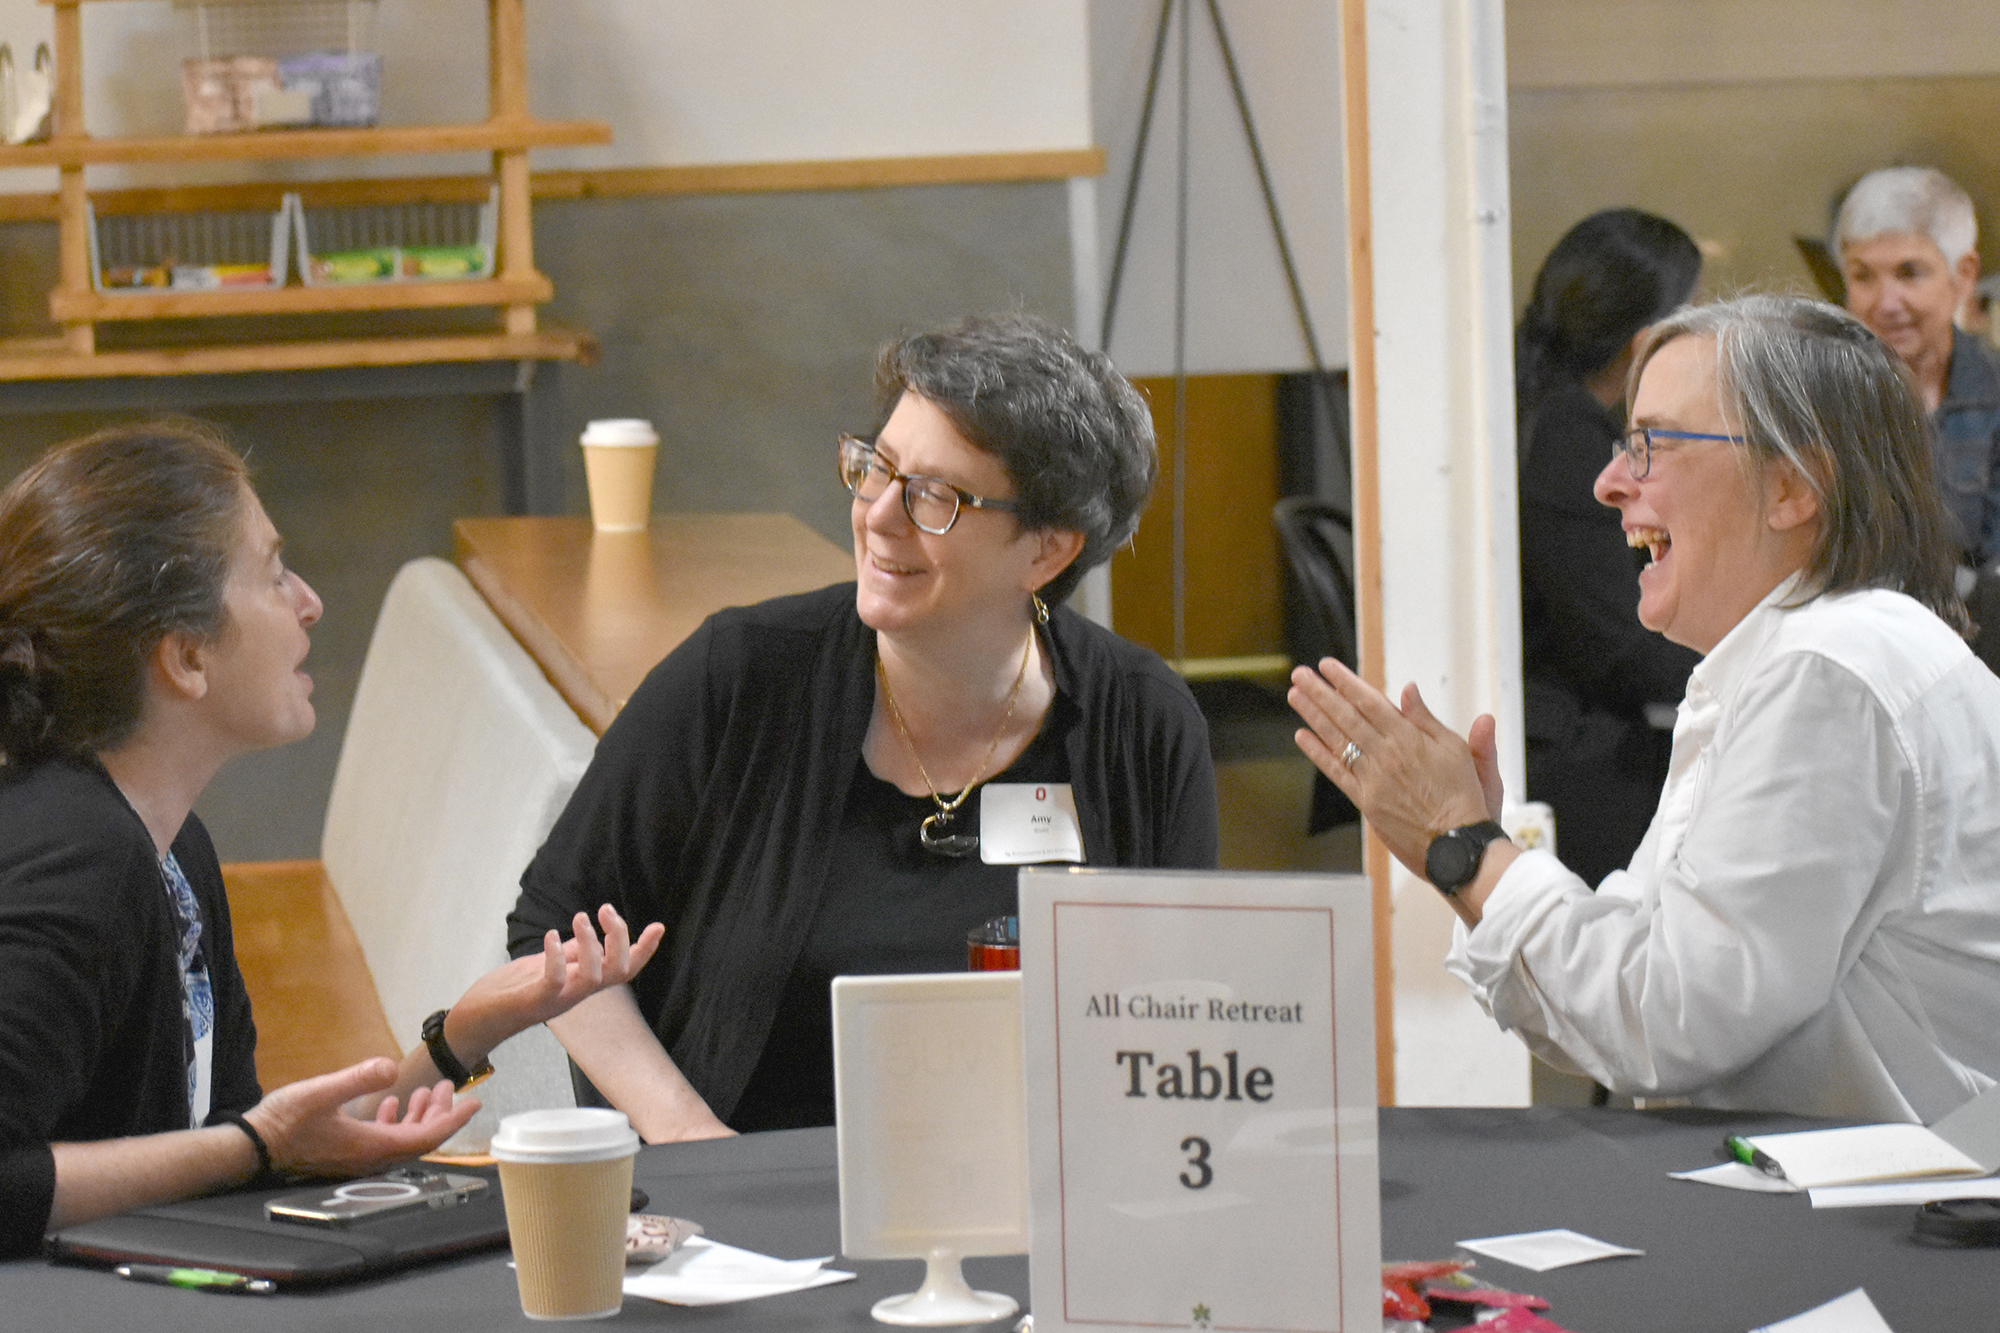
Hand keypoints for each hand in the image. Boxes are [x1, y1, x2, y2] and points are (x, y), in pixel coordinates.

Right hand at [245, 1058, 479, 1177]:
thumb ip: (358, 1078)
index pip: (428, 1137)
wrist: (249, 1148)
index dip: (454, 1120)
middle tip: (449, 1086)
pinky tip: (391, 1103)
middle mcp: (370, 1158)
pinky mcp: (344, 1154)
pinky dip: (394, 1122)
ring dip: (418, 1116)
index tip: (475, 1101)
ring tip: (426, 1091)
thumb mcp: (322, 1092)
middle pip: (419, 1139)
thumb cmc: (282, 1123)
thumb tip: (392, 1066)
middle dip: (439, 1113)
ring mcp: (357, 1158)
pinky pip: (382, 1141)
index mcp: (372, 1147)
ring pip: (402, 1140)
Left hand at [447, 905, 665, 1062]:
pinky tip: (550, 936)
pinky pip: (554, 982)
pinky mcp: (533, 1003)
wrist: (471, 1023)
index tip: (658, 926)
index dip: (643, 950)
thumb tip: (589, 935)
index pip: (622, 970)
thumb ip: (566, 956)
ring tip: (579, 918)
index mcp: (579, 985)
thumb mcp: (540, 968)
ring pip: (594, 978)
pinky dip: (556, 957)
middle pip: (617, 972)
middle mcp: (574, 995)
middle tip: (605, 910)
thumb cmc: (504, 994)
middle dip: (620, 939)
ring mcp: (556, 1001)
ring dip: (591, 945)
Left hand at [1288, 657, 1498, 875]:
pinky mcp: (1365, 801)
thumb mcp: (1456, 749)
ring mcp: (1372, 778)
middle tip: (1299, 674)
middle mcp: (1386, 754)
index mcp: (1409, 738)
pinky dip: (1318, 753)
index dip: (1346, 682)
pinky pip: (1337, 772)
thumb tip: (1408, 688)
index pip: (1370, 701)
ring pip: (1337, 740)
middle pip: (1346, 716)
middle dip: (1321, 692)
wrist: (1457, 844)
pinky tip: (1302, 736)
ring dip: (1313, 715)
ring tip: (1295, 696)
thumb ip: (1427, 719)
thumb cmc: (1464, 796)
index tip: (1327, 666)